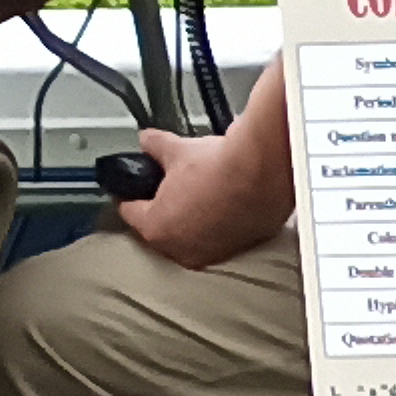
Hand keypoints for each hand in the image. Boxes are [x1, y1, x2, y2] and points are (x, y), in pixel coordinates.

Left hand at [122, 83, 290, 258]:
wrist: (266, 172)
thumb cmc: (222, 168)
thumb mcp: (176, 149)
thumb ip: (154, 147)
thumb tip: (148, 142)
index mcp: (157, 228)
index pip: (129, 211)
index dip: (131, 190)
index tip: (135, 184)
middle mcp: (182, 249)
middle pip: (161, 227)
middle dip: (163, 206)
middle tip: (171, 183)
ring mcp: (213, 253)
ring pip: (190, 235)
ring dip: (192, 217)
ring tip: (201, 190)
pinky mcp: (240, 249)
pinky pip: (219, 237)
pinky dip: (218, 223)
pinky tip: (224, 200)